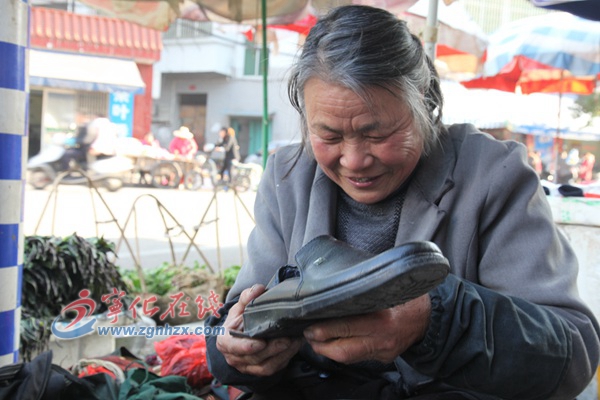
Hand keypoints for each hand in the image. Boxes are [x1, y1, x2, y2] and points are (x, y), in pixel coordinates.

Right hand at [216, 284, 302, 375]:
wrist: (240, 334)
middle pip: (254, 358)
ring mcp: (247, 367)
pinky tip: (295, 346)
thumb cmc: (239, 319)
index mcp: (225, 341)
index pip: (233, 346)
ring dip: (282, 355)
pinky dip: (286, 358)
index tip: (261, 342)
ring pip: (266, 366)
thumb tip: (258, 289)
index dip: (246, 346)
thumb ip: (247, 297)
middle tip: (287, 339)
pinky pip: (274, 368)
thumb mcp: (240, 307)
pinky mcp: (260, 370)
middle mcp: (234, 357)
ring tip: (295, 341)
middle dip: (272, 349)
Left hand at [304, 294, 430, 363]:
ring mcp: (382, 351)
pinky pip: (358, 357)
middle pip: (341, 350)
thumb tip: (332, 288)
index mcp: (381, 318)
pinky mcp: (384, 358)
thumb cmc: (404, 297)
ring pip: (347, 358)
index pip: (345, 328)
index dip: (323, 329)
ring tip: (316, 340)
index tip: (308, 325)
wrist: (428, 316)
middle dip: (319, 345)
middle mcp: (381, 339)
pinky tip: (335, 342)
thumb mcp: (384, 288)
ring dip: (328, 351)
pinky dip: (343, 350)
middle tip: (308, 335)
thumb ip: (360, 290)